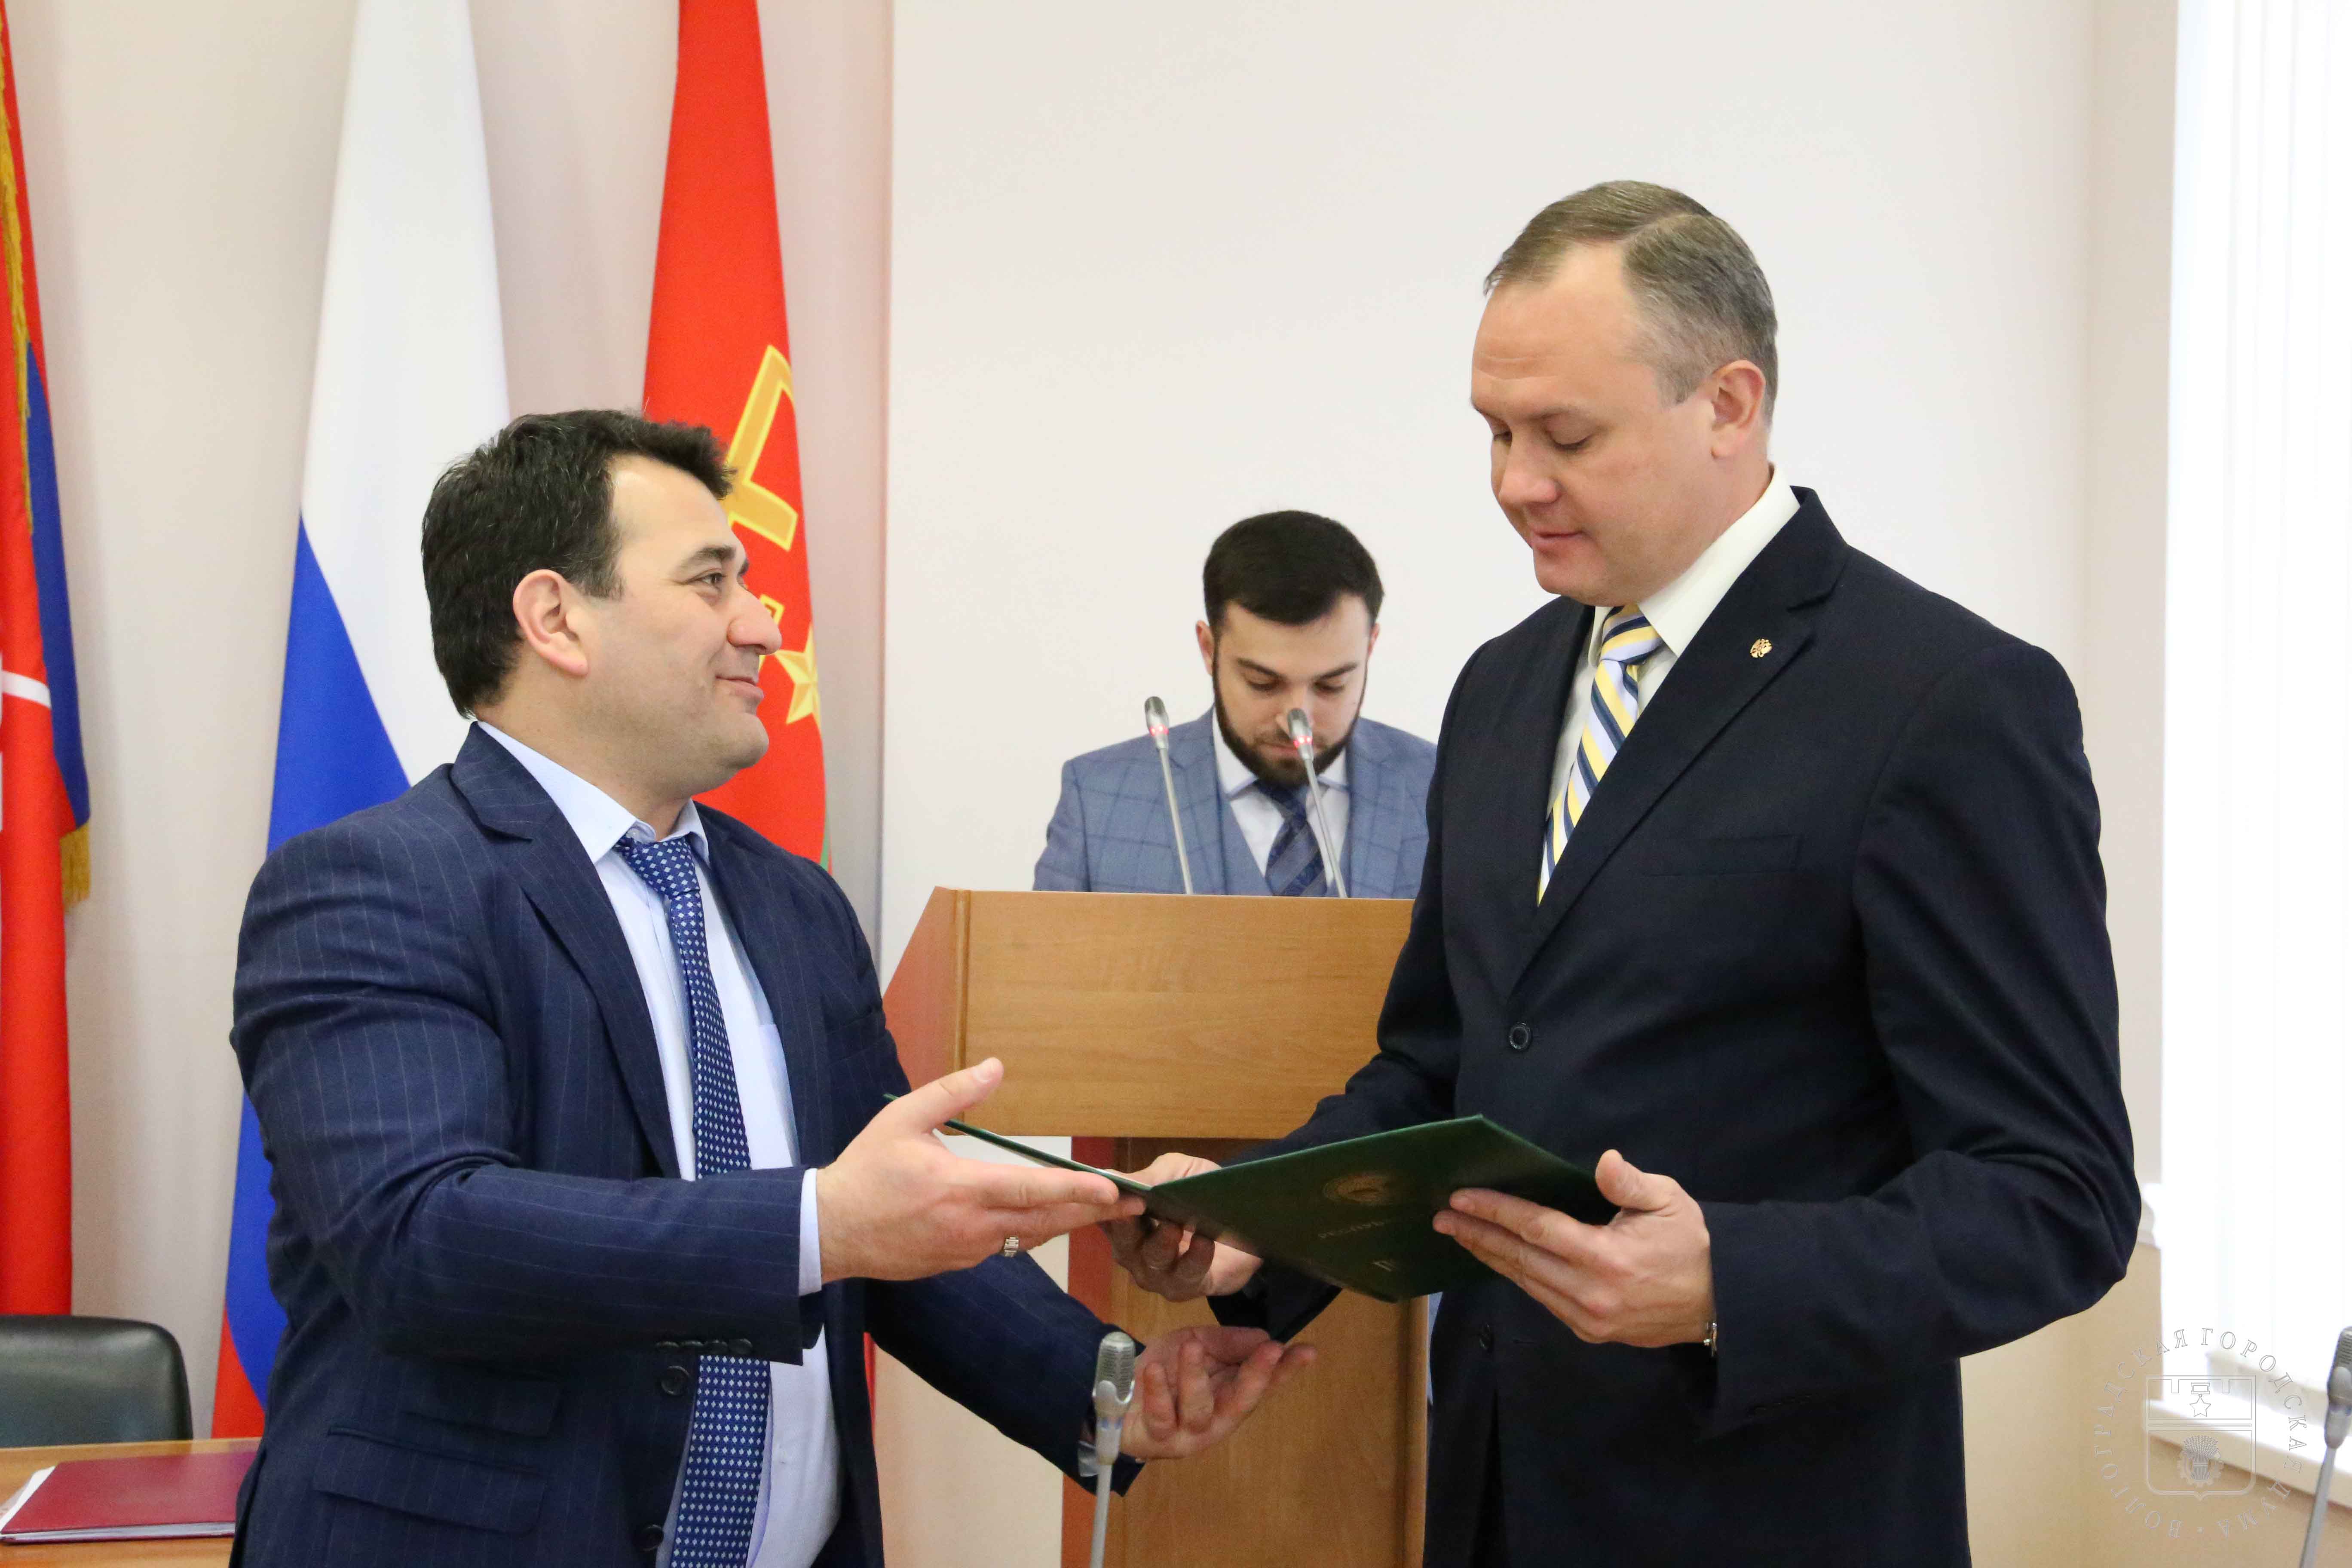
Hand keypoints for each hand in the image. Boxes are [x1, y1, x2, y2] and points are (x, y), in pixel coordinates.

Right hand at [816, 1058, 1143, 1282]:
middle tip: (1134, 1204)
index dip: (1075, 1191)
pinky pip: (1005, 1245)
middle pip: (1045, 1220)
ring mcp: (966, 1249)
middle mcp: (971, 1225)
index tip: (1111, 1190)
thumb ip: (952, 1093)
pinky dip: (1031, 1230)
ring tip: (1104, 1210)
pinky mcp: (959, 1262)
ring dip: (1066, 1222)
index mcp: (961, 1188)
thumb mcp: (902, 1119)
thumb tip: (996, 1067)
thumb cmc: (865, 1170)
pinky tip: (1048, 1218)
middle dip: (1092, 1211)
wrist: (830, 1230)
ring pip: (1028, 1235)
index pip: (1031, 1190)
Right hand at [1102, 1153, 1262, 1300]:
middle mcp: (1133, 1251)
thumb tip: (1111, 1177)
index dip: (1102, 1205)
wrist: (1246, 1221)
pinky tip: (1204, 1242)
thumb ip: (1151, 1176)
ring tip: (1176, 1224)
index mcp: (1126, 1221)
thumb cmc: (1201, 1193)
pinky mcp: (1185, 1288)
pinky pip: (1186, 1276)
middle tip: (1138, 1206)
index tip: (1107, 1191)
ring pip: (1153, 1261)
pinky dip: (1195, 1258)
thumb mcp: (1179, 1173)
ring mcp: (1157, 1274)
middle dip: (1127, 1225)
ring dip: (1163, 1242)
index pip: (1104, 1216)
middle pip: (1123, 1241)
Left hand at [1116, 1324, 1315, 1459]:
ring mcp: (1186, 1434)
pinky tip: (1154, 1369)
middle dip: (1257, 1376)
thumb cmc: (1164, 1370)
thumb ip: (1227, 1343)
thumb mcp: (1195, 1343)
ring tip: (1191, 1346)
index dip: (1286, 1370)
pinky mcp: (1157, 1439)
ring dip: (1196, 1376)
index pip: (1264, 1383)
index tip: (1308, 1351)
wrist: (1114, 1392)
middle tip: (1270, 1350)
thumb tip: (1264, 1338)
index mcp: (1228, 1393)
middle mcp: (1214, 1419)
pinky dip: (1158, 1392)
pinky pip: (1160, 1416)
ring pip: (1199, 1410)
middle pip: (1241, 1402)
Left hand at [1433, 1149, 1713, 1347]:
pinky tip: (1499, 1258)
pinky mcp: (1589, 1332)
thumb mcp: (1670, 1202)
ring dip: (1490, 1256)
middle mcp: (1590, 1293)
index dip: (1496, 1211)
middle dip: (1477, 1234)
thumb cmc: (1691, 1245)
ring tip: (1460, 1234)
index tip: (1461, 1197)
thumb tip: (1603, 1161)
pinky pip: (1542, 1299)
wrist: (1718, 1305)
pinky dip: (1517, 1276)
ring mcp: (1587, 1318)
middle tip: (1442, 1216)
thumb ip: (1631, 1183)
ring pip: (1525, 1282)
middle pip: (1519, 1258)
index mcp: (1606, 1258)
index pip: (1536, 1228)